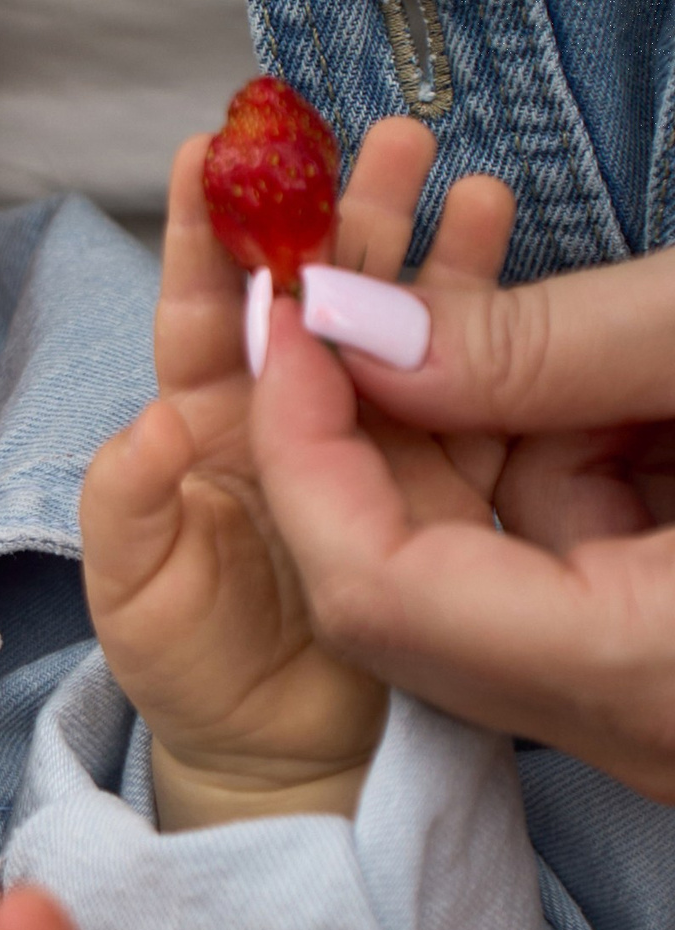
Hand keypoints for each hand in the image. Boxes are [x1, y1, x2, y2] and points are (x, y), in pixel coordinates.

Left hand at [78, 121, 509, 827]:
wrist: (284, 761)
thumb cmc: (192, 671)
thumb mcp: (136, 597)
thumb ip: (127, 508)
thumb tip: (148, 426)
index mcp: (202, 423)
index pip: (204, 313)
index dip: (206, 233)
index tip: (215, 150)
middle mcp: (288, 415)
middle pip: (311, 294)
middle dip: (338, 211)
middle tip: (379, 136)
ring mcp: (374, 441)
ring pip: (393, 323)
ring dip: (422, 244)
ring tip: (455, 172)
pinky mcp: (446, 481)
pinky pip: (470, 388)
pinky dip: (488, 321)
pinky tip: (504, 248)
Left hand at [252, 223, 674, 796]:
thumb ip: (544, 352)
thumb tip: (372, 338)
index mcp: (630, 674)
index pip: (371, 585)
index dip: (304, 440)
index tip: (292, 311)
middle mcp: (627, 715)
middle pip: (406, 578)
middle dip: (355, 402)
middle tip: (340, 241)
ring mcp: (649, 692)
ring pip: (484, 550)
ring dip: (459, 393)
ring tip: (465, 214)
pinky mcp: (670, 648)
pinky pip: (563, 549)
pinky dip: (544, 435)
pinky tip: (579, 331)